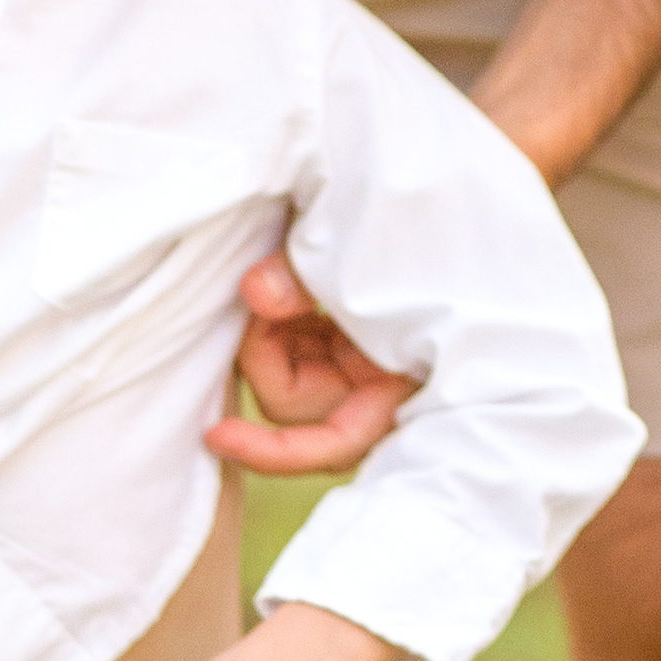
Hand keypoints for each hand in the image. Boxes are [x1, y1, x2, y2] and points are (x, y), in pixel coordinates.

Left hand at [205, 254, 416, 474]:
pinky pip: (296, 341)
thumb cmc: (419, 242)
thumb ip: (308, 277)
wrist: (445, 210)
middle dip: (266, 352)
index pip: (334, 442)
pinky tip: (288, 280)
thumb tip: (255, 293)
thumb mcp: (367, 257)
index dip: (273, 450)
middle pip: (296, 401)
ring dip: (271, 330)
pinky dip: (281, 317)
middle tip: (263, 293)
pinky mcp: (347, 336)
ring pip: (290, 369)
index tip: (216, 435)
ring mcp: (363, 360)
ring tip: (280, 277)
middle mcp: (382, 384)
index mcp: (404, 383)